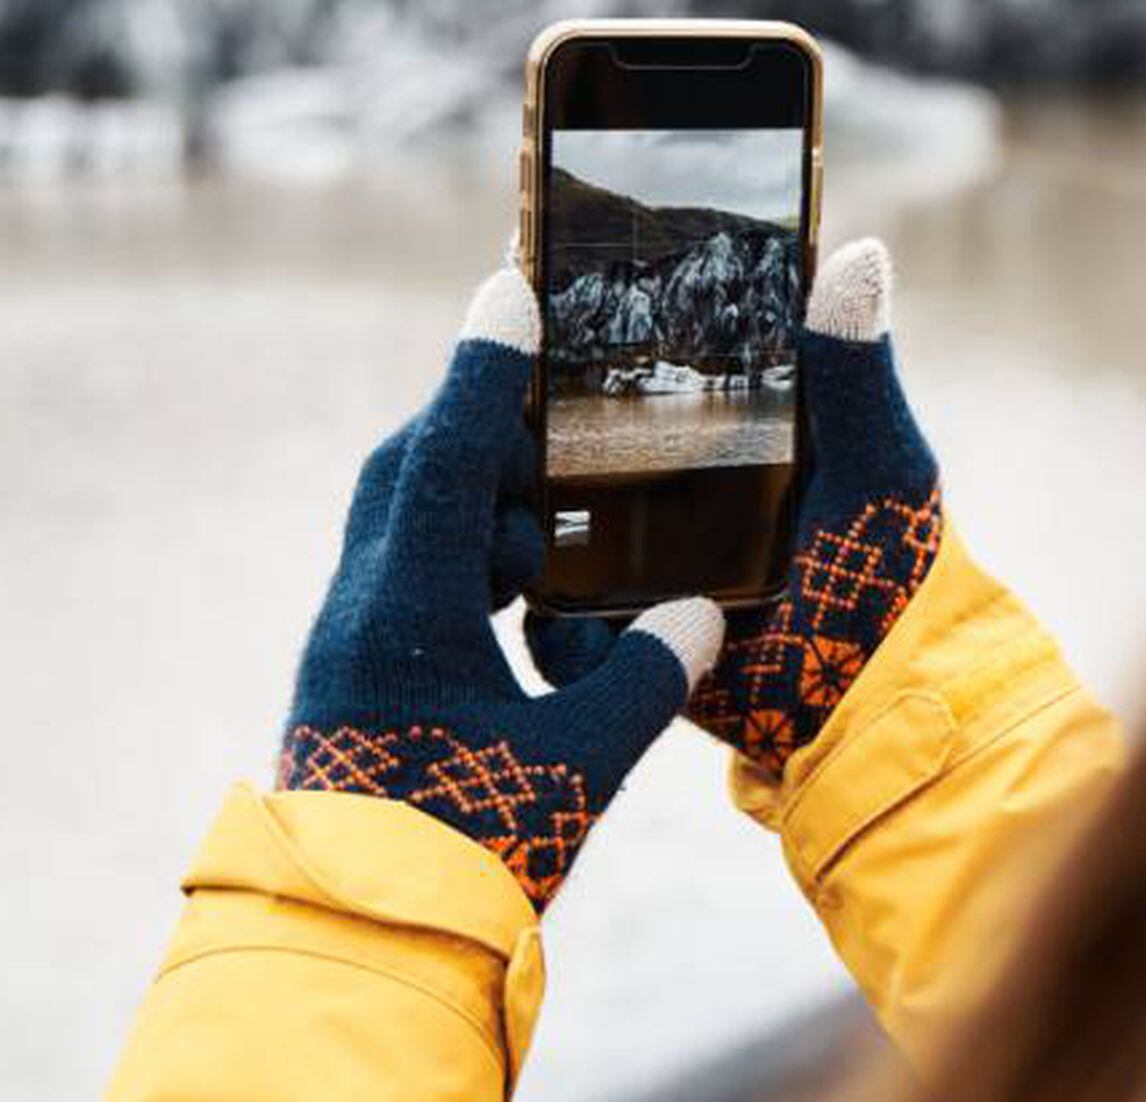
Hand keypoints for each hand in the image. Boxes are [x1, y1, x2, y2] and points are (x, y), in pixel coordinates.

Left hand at [279, 266, 723, 907]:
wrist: (365, 946)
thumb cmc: (468, 853)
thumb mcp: (579, 762)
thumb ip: (649, 677)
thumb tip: (704, 616)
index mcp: (406, 612)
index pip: (443, 457)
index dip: (484, 368)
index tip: (511, 287)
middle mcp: (364, 610)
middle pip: (407, 472)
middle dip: (478, 430)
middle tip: (555, 423)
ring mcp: (354, 642)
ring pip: (404, 523)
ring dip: (475, 499)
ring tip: (551, 517)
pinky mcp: (363, 676)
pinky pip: (410, 573)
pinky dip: (466, 554)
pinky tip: (523, 588)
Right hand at [523, 239, 941, 773]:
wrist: (883, 704)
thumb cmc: (891, 570)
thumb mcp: (876, 463)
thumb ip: (853, 370)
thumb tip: (860, 251)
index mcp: (713, 435)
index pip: (622, 369)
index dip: (573, 329)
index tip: (527, 270)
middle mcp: (658, 494)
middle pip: (555, 444)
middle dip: (514, 422)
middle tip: (484, 388)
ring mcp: (628, 568)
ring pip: (531, 526)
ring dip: (506, 509)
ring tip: (499, 490)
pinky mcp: (616, 642)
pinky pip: (550, 625)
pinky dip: (539, 613)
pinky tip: (549, 601)